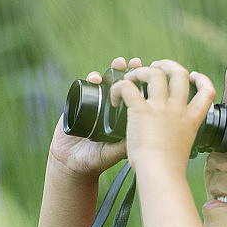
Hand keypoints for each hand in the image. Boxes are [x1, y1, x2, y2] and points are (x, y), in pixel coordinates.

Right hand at [48, 57, 141, 176]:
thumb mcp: (118, 151)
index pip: (136, 94)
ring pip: (105, 82)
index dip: (143, 83)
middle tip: (135, 63)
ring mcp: (95, 104)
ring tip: (118, 64)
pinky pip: (85, 86)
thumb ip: (132, 140)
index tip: (152, 73)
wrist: (74, 164)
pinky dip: (91, 79)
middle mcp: (111, 107)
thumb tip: (150, 130)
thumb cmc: (98, 159)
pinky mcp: (78, 103)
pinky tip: (95, 78)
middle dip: (129, 70)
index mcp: (124, 116)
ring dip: (111, 70)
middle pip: (122, 83)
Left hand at [110, 60, 215, 172]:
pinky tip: (115, 98)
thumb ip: (179, 138)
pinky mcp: (141, 110)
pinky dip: (119, 87)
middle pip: (180, 73)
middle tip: (156, 67)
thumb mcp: (182, 149)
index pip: (207, 92)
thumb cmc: (169, 169)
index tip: (193, 77)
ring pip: (154, 73)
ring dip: (141, 71)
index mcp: (191, 119)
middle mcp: (178, 109)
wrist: (161, 174)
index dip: (202, 80)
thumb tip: (173, 142)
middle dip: (167, 65)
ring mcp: (161, 108)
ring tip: (132, 77)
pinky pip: (128, 87)